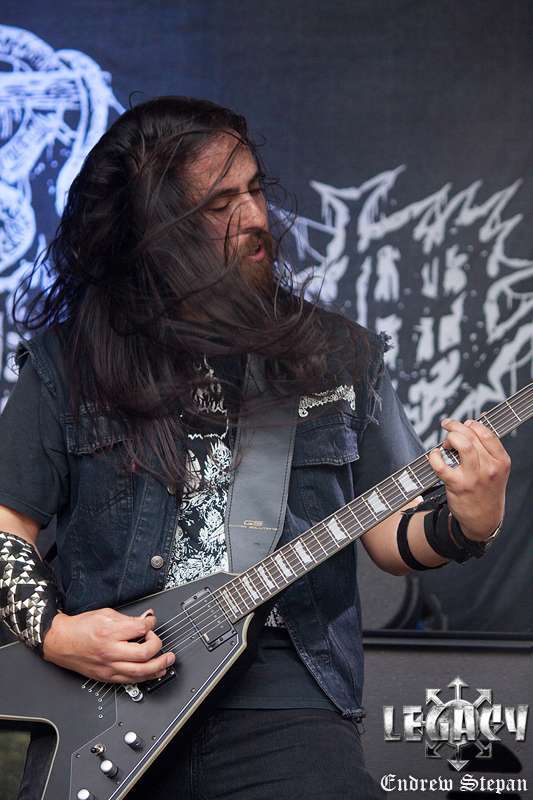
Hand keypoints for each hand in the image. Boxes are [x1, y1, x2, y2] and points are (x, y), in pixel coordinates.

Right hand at [42, 607, 175, 682]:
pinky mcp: (107, 677)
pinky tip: (155, 672)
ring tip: (168, 661)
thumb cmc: (80, 627)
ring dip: (159, 667)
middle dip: (158, 646)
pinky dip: (146, 677)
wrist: (61, 641)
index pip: (140, 628)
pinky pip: (130, 680)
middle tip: (162, 642)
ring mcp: (109, 667)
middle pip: (144, 654)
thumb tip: (145, 619)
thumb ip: (127, 618)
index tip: (151, 621)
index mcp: (110, 633)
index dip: (151, 623)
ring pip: (140, 672)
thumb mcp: (105, 614)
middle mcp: (110, 652)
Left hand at [428, 418, 510, 540]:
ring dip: (450, 438)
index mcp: (501, 461)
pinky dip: (434, 456)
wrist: (484, 519)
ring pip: (462, 445)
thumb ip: (488, 450)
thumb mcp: (497, 470)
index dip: (472, 424)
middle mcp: (489, 468)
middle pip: (471, 436)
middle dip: (456, 427)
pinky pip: (442, 465)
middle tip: (448, 429)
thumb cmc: (487, 490)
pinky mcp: (457, 485)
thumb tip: (472, 425)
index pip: (487, 433)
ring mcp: (473, 477)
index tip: (465, 424)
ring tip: (445, 443)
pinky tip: (434, 455)